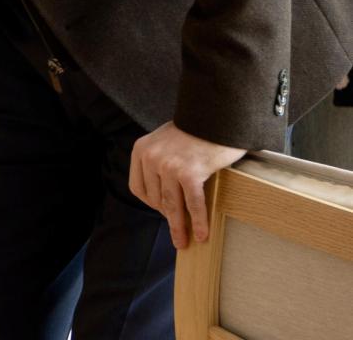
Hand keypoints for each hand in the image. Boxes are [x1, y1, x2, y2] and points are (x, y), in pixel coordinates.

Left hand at [128, 121, 244, 248]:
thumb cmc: (196, 131)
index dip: (152, 204)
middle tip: (177, 237)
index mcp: (141, 150)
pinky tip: (202, 234)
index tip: (164, 212)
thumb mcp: (165, 141)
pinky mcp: (189, 172)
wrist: (218, 116)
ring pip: (172, 205)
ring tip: (185, 241)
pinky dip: (198, 221)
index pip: (139, 188)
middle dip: (169, 219)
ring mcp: (168, 165)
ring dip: (179, 227)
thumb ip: (159, 162)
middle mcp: (151, 158)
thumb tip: (164, 197)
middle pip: (156, 199)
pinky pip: (192, 203)